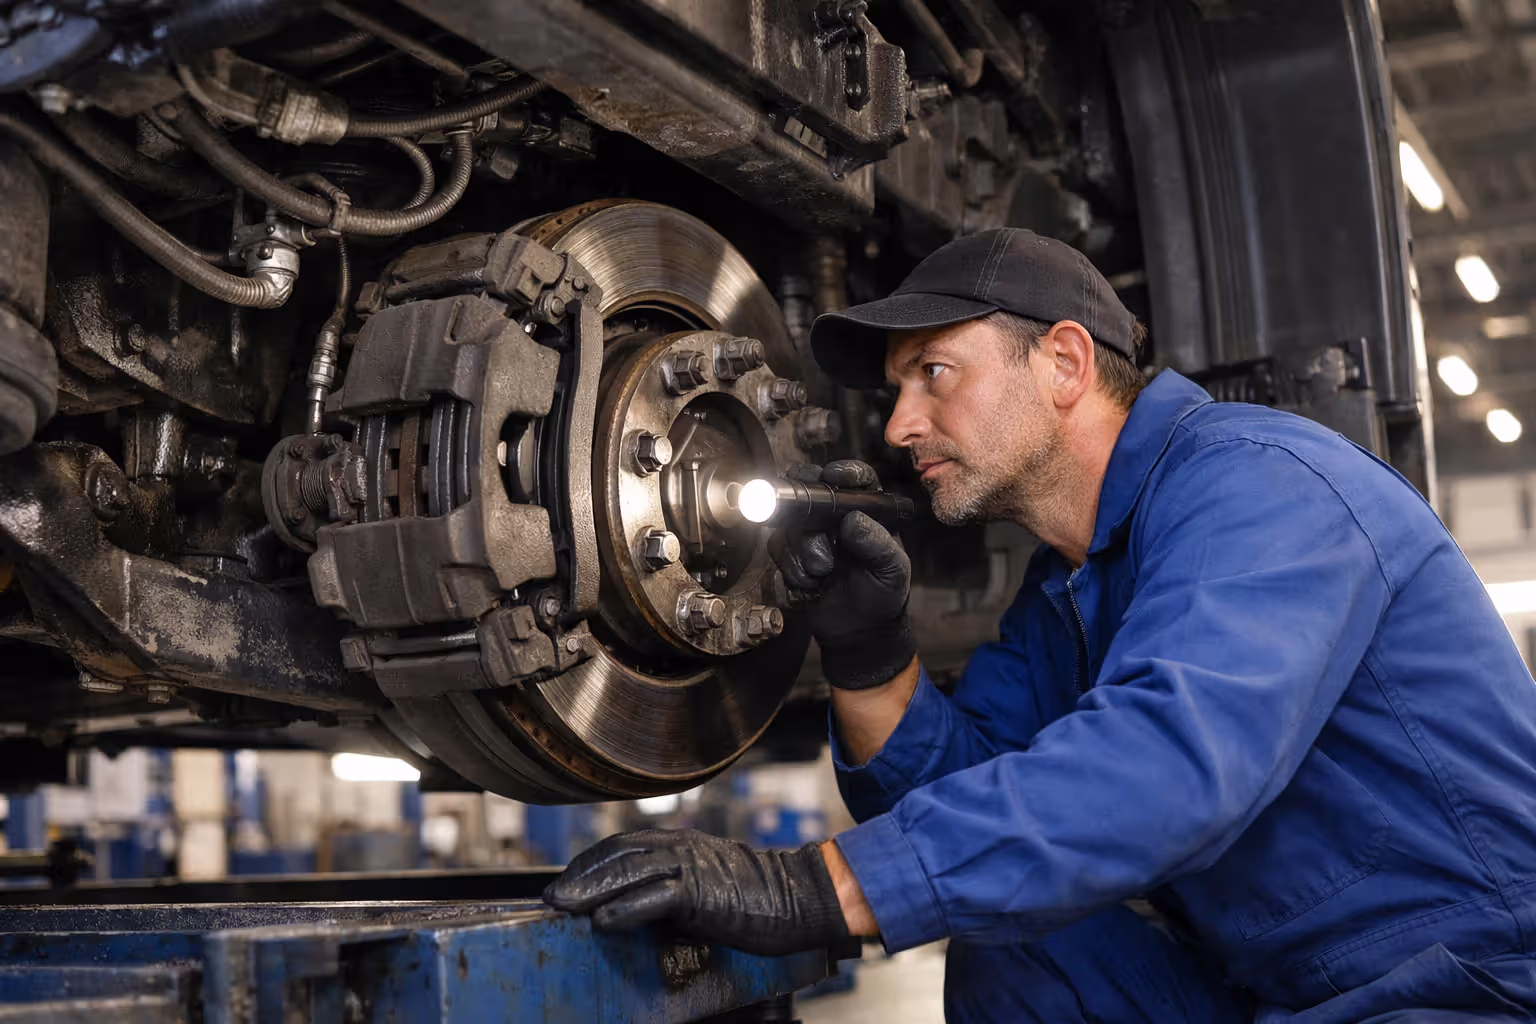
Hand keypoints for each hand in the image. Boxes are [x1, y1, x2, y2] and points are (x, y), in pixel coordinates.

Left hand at [543, 829, 850, 957]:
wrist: (798, 897)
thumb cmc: (754, 898)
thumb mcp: (704, 887)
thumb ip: (670, 890)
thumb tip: (633, 908)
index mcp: (680, 843)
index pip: (622, 846)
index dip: (589, 863)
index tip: (564, 881)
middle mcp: (681, 847)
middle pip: (618, 854)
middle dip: (580, 875)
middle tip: (550, 896)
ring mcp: (691, 867)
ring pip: (629, 872)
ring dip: (591, 890)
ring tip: (562, 907)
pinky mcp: (702, 892)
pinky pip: (655, 898)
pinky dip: (625, 909)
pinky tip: (602, 922)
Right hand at [776, 461, 914, 689]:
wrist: (859, 630)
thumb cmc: (883, 594)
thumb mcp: (892, 570)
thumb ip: (878, 544)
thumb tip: (852, 521)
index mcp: (866, 510)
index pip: (854, 478)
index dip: (842, 472)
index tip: (832, 477)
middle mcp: (834, 516)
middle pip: (809, 493)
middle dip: (809, 519)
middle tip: (822, 551)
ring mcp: (808, 533)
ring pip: (789, 526)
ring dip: (802, 555)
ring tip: (823, 576)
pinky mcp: (789, 554)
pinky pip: (776, 551)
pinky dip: (792, 571)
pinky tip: (811, 586)